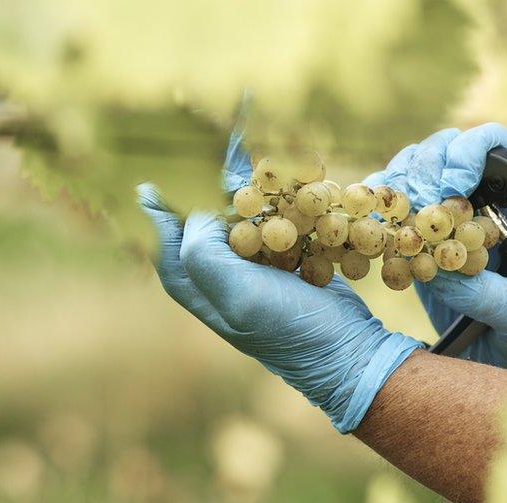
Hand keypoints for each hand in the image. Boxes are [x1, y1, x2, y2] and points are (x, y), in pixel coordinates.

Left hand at [137, 125, 420, 432]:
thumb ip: (203, 252)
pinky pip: (266, 220)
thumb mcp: (238, 294)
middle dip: (201, 183)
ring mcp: (249, 266)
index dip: (159, 197)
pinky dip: (271, 201)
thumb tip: (198, 210)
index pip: (161, 230)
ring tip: (240, 153)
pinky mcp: (280, 259)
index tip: (163, 162)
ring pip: (233, 213)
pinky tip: (281, 179)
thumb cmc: (287, 327)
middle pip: (196, 216)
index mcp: (191, 284)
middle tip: (207, 147)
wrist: (346, 350)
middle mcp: (214, 273)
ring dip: (238, 186)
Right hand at [365, 124, 506, 369]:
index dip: (469, 152)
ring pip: (411, 170)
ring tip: (394, 223)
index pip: (495, 146)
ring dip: (395, 188)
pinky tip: (373, 230)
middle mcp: (481, 196)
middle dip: (424, 170)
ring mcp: (446, 213)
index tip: (452, 186)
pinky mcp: (418, 236)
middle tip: (418, 207)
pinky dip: (375, 212)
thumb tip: (442, 269)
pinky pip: (389, 206)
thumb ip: (489, 292)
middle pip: (444, 149)